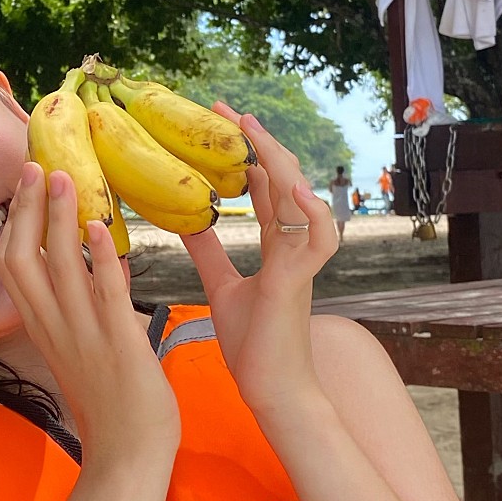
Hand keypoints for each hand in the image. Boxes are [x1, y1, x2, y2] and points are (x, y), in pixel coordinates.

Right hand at [0, 164, 180, 472]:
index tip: (24, 186)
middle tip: (36, 165)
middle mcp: (55, 329)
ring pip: (60, 268)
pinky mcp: (118, 345)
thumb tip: (100, 276)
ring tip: (66, 177)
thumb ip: (87, 314)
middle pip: (22, 259)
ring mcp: (84, 336)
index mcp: (45, 330)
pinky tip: (101, 228)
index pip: (14, 268)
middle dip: (27, 209)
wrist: (128, 458)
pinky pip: (104, 295)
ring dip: (59, 219)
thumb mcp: (85, 354)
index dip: (16, 223)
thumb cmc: (114, 409)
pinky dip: (100, 259)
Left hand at [181, 107, 337, 420]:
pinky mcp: (298, 280)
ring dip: (278, 161)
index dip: (248, 154)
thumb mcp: (222, 287)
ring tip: (252, 131)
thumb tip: (186, 221)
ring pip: (299, 198)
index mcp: (277, 246)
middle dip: (257, 143)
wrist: (271, 391)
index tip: (222, 122)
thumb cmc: (254, 345)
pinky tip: (288, 186)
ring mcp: (300, 261)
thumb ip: (210, 253)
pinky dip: (308, 210)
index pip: (265, 187)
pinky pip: (315, 238)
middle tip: (227, 109)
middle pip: (282, 180)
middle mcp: (292, 246)